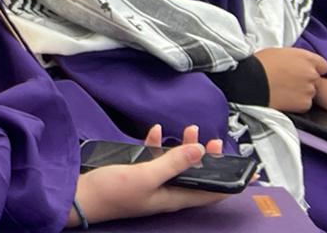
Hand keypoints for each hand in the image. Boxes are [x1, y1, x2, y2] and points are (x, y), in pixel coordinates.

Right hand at [71, 125, 228, 224]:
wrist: (80, 196)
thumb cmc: (114, 191)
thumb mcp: (147, 176)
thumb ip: (174, 163)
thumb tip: (202, 151)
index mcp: (174, 198)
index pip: (210, 193)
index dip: (229, 183)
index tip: (246, 171)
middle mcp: (166, 192)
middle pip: (194, 175)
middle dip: (206, 158)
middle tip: (213, 139)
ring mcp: (150, 182)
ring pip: (175, 164)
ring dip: (183, 147)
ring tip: (189, 129)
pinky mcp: (135, 173)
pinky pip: (153, 158)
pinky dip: (157, 145)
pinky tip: (155, 131)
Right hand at [255, 47, 326, 110]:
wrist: (250, 81)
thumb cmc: (259, 63)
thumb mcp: (279, 51)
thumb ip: (294, 58)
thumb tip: (296, 63)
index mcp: (306, 58)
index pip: (323, 65)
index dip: (313, 68)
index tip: (303, 70)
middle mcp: (311, 73)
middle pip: (316, 79)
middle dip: (305, 80)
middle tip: (289, 80)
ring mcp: (309, 90)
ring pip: (310, 92)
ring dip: (301, 91)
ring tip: (283, 89)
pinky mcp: (304, 104)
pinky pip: (304, 104)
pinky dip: (296, 102)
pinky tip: (283, 97)